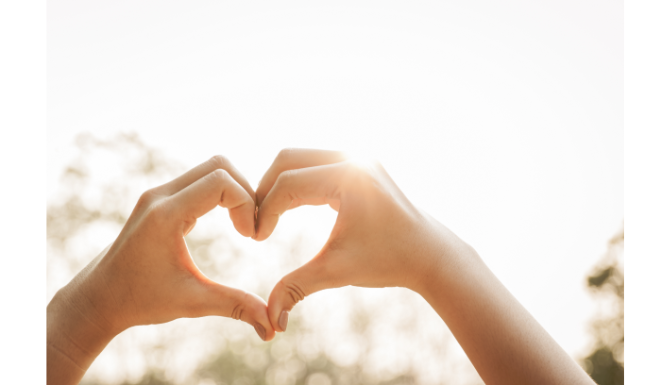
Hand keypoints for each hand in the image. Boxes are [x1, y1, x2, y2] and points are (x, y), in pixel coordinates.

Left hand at [48, 156, 274, 384]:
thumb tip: (274, 327)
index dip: (246, 204)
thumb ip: (236, 307)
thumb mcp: (192, 303)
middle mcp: (160, 196)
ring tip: (243, 225)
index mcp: (166, 215)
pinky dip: (221, 194)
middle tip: (251, 227)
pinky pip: (199, 180)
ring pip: (210, 168)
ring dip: (234, 191)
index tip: (250, 237)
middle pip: (219, 165)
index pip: (221, 182)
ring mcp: (158, 194)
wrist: (99, 298)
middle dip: (245, 191)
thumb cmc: (141, 301)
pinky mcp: (161, 199)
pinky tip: (228, 223)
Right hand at [254, 148, 445, 331]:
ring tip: (269, 217)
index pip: (288, 183)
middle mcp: (353, 158)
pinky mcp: (358, 164)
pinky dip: (298, 183)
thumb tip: (270, 321)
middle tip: (256, 222)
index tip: (257, 239)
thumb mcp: (338, 272)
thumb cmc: (388, 261)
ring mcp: (357, 157)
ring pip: (300, 159)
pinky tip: (289, 209)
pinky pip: (315, 164)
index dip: (265, 211)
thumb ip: (297, 288)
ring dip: (280, 185)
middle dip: (266, 190)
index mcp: (350, 177)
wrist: (429, 255)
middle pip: (288, 159)